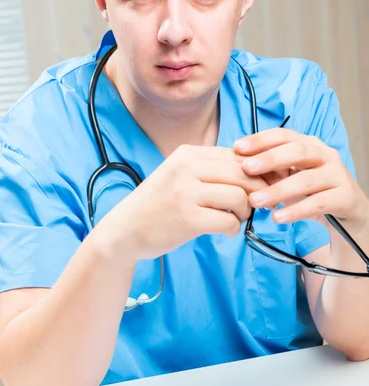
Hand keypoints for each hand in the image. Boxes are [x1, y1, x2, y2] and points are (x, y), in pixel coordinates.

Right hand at [99, 144, 268, 263]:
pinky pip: (229, 222)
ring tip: (235, 218)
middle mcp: (186, 168)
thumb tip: (256, 171)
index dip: (256, 172)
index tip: (259, 188)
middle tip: (254, 205)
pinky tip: (225, 231)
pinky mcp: (188, 219)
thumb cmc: (159, 203)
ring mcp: (186, 193)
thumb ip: (211, 170)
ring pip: (239, 197)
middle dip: (256, 191)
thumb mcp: (180, 174)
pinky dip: (233, 229)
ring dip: (245, 212)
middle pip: (243, 173)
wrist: (125, 229)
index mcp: (187, 153)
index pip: (236, 155)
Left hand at [233, 129, 368, 232]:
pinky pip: (318, 203)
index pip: (283, 135)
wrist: (347, 209)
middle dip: (269, 159)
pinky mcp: (345, 196)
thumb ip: (268, 171)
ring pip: (306, 180)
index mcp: (308, 144)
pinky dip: (296, 211)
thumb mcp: (289, 176)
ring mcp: (337, 174)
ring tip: (255, 201)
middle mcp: (324, 154)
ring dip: (278, 190)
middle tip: (245, 168)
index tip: (237, 148)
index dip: (260, 140)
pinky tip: (278, 217)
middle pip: (297, 151)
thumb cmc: (312, 190)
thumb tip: (237, 166)